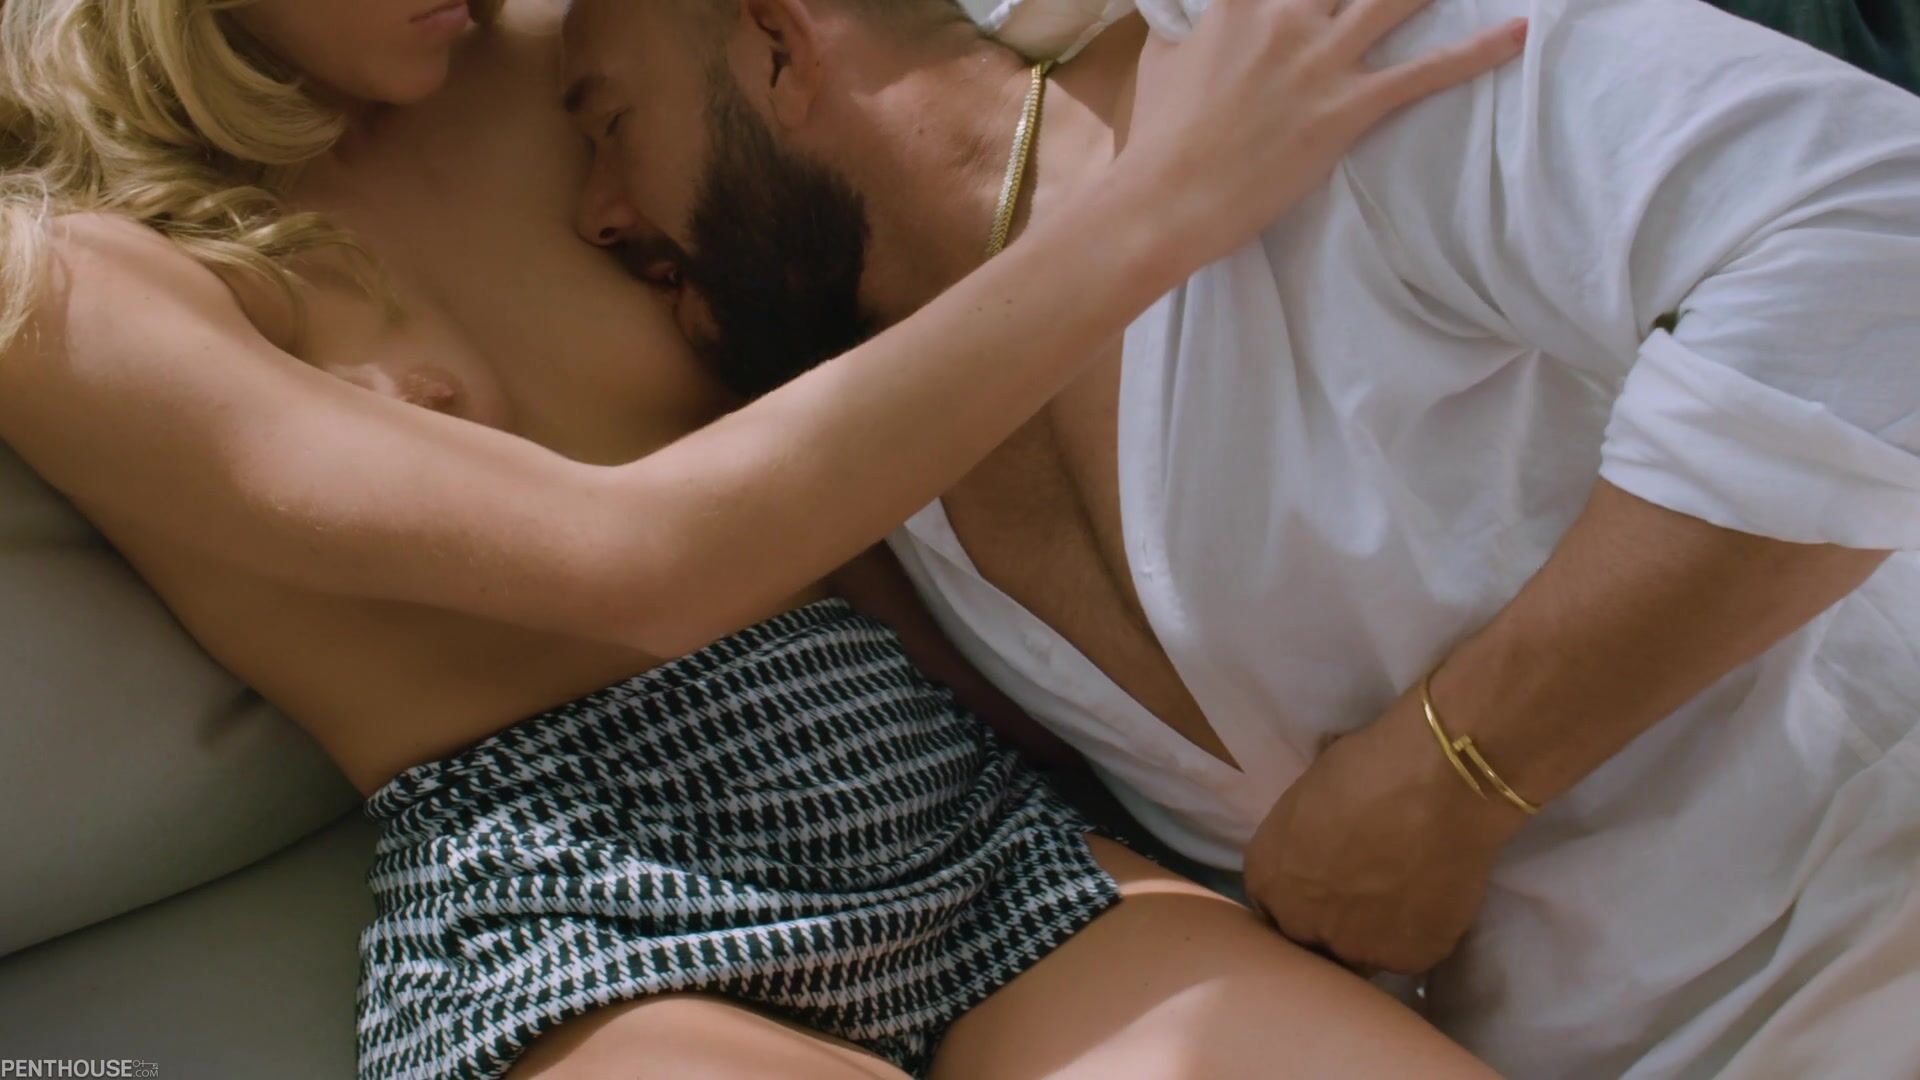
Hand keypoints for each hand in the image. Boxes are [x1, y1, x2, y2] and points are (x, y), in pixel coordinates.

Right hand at [1120, 0, 1527, 270]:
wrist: (1167, 200)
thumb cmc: (1159, 137)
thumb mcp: (1165, 58)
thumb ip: (1192, 22)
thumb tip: (1196, 16)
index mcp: (1240, 0)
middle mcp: (1286, 15)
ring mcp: (1321, 60)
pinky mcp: (1348, 108)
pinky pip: (1425, 73)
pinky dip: (1478, 51)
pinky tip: (1517, 33)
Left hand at [1243, 683, 1528, 973]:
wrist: (1436, 781)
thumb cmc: (1366, 767)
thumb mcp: (1306, 801)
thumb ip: (1303, 844)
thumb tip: (1319, 847)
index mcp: (1268, 879)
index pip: (1277, 909)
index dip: (1308, 899)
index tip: (1332, 886)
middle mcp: (1299, 923)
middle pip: (1314, 939)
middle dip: (1336, 923)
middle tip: (1370, 894)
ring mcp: (1353, 947)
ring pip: (1362, 954)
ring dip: (1377, 935)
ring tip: (1407, 895)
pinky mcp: (1407, 959)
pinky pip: (1410, 953)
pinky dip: (1422, 932)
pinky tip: (1435, 897)